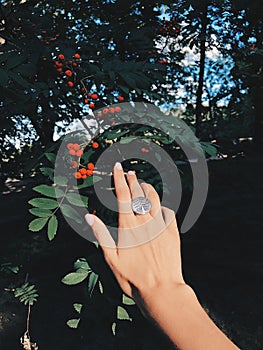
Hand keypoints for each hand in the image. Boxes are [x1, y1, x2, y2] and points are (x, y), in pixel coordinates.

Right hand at [85, 162, 184, 298]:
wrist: (161, 290)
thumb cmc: (132, 278)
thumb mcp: (111, 259)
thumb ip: (101, 235)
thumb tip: (89, 217)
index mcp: (129, 227)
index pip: (123, 196)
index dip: (119, 179)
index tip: (118, 167)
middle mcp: (145, 222)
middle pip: (138, 195)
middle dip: (132, 180)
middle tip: (129, 171)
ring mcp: (160, 226)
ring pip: (154, 200)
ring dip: (147, 189)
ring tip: (142, 183)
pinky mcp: (172, 233)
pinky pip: (168, 213)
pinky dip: (162, 206)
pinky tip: (159, 206)